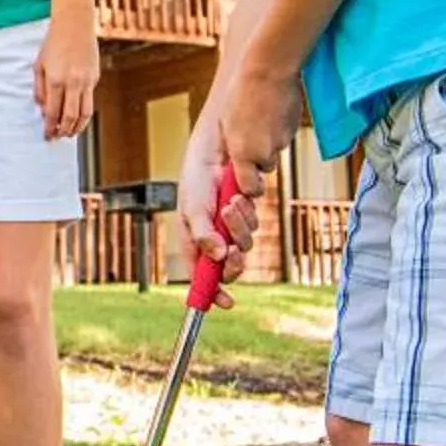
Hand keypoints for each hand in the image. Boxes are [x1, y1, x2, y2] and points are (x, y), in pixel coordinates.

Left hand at [32, 7, 98, 141]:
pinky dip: (84, 112)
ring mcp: (86, 81)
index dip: (49, 127)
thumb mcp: (39, 64)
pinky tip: (77, 116)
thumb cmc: (54, 42)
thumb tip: (42, 108)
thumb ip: (39, 89)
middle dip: (63, 131)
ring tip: (70, 133)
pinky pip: (90, 100)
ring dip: (77, 127)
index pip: (52, 112)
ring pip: (85, 114)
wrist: (75, 24)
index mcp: (55, 80)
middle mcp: (72, 83)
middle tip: (58, 137)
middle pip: (69, 118)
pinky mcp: (95, 78)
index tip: (47, 135)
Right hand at [177, 119, 255, 300]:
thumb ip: (202, 233)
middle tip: (234, 252)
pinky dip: (249, 214)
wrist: (224, 142)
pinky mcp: (247, 212)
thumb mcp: (193, 205)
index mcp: (193, 237)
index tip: (225, 302)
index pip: (201, 273)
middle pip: (226, 264)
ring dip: (240, 229)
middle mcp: (212, 234)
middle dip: (232, 260)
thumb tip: (215, 258)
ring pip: (243, 244)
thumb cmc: (198, 172)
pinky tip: (242, 196)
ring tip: (232, 204)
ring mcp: (230, 224)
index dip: (211, 290)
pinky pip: (253, 225)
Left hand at [219, 61, 303, 196]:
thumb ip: (232, 147)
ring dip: (269, 141)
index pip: (250, 188)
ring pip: (276, 151)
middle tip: (253, 137)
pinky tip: (272, 111)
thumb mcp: (226, 124)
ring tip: (261, 117)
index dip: (249, 186)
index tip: (246, 179)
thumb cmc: (241, 93)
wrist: (268, 70)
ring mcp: (281, 141)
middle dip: (260, 159)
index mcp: (242, 153)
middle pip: (265, 168)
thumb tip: (232, 162)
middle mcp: (263, 152)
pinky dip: (279, 128)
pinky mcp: (293, 130)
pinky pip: (285, 136)